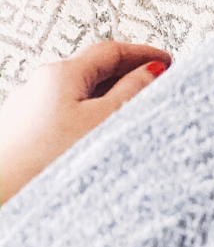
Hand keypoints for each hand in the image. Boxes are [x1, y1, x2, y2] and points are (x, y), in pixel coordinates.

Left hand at [0, 41, 170, 205]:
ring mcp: (28, 108)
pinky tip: (91, 139)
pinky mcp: (21, 133)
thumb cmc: (42, 162)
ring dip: (104, 98)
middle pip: (92, 69)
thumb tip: (150, 72)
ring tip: (125, 115)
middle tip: (151, 84)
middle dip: (124, 74)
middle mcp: (39, 83)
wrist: (1, 196)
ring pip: (76, 93)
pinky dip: (84, 116)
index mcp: (60, 73)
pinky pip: (61, 114)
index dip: (143, 53)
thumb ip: (130, 91)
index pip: (111, 50)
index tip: (164, 60)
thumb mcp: (102, 121)